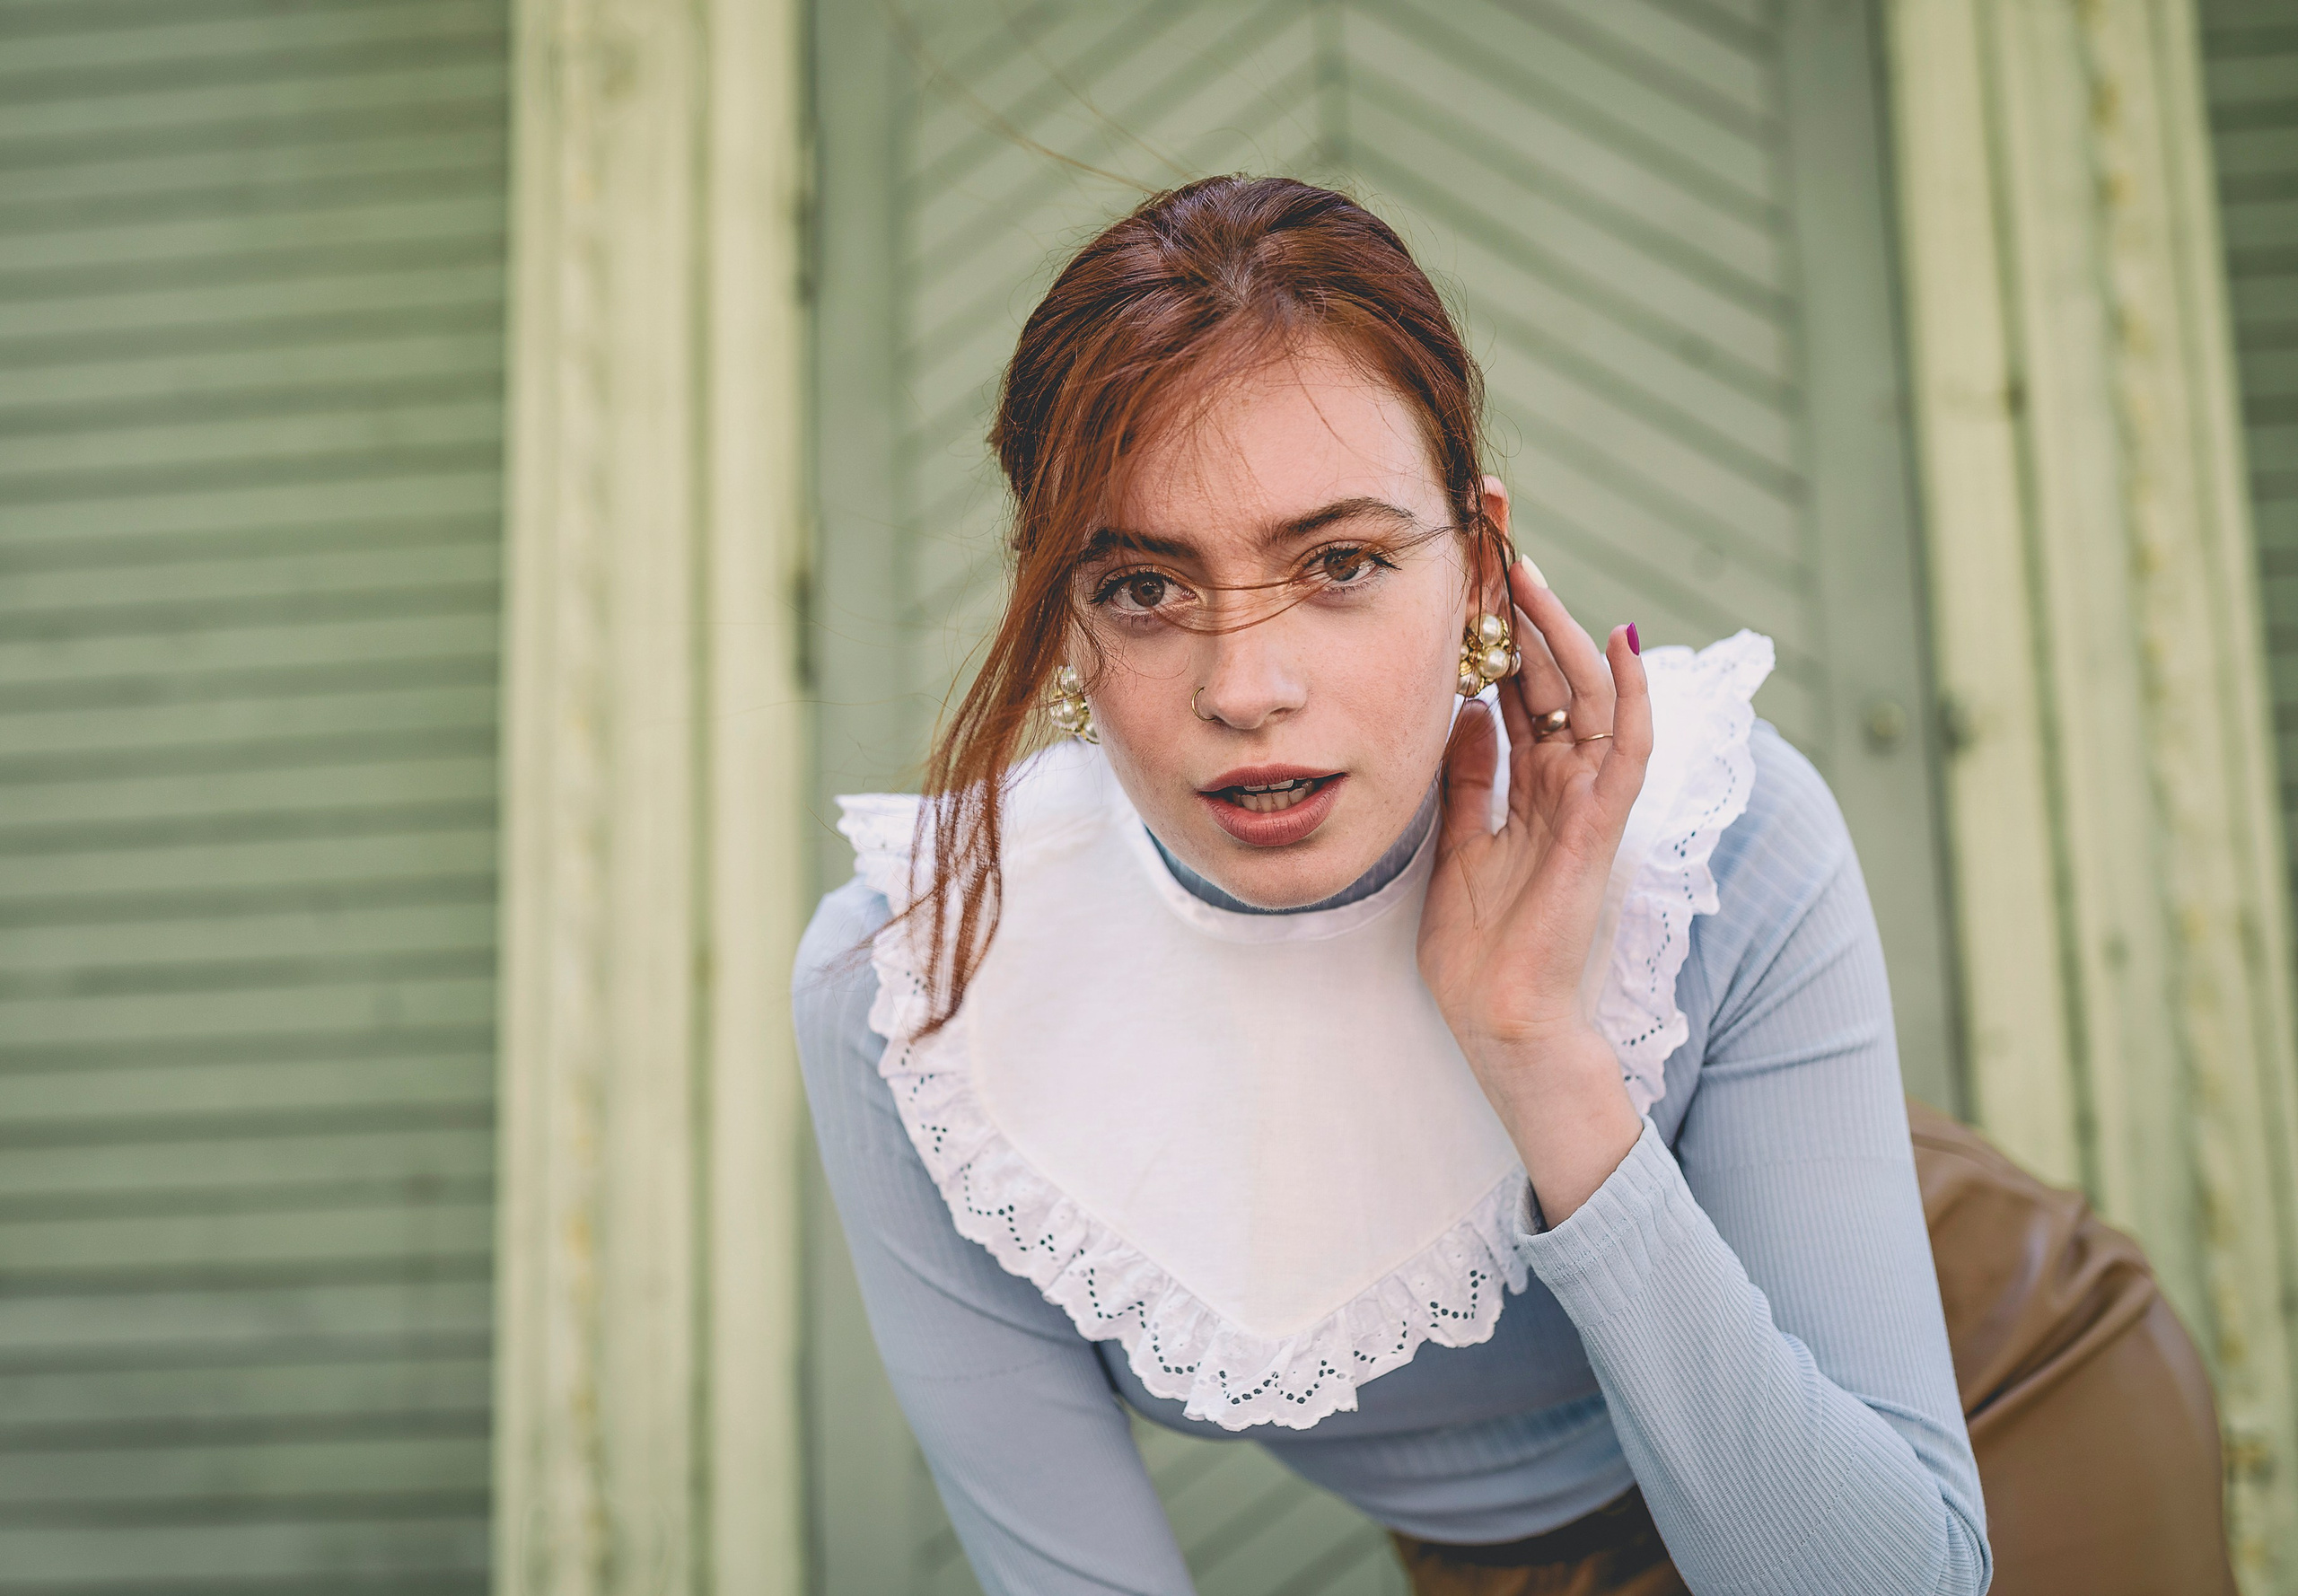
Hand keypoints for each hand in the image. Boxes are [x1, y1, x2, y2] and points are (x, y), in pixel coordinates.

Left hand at [1417, 559, 1651, 1221]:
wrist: (1499, 1021)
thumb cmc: (1478, 948)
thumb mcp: (1456, 842)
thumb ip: (1467, 778)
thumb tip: (1461, 713)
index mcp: (1530, 784)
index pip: (1519, 686)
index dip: (1497, 628)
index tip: (1466, 569)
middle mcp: (1565, 782)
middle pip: (1552, 675)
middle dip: (1525, 607)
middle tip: (1495, 537)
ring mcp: (1588, 801)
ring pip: (1589, 695)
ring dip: (1561, 631)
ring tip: (1528, 573)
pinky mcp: (1601, 827)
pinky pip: (1628, 748)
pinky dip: (1631, 693)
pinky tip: (1616, 638)